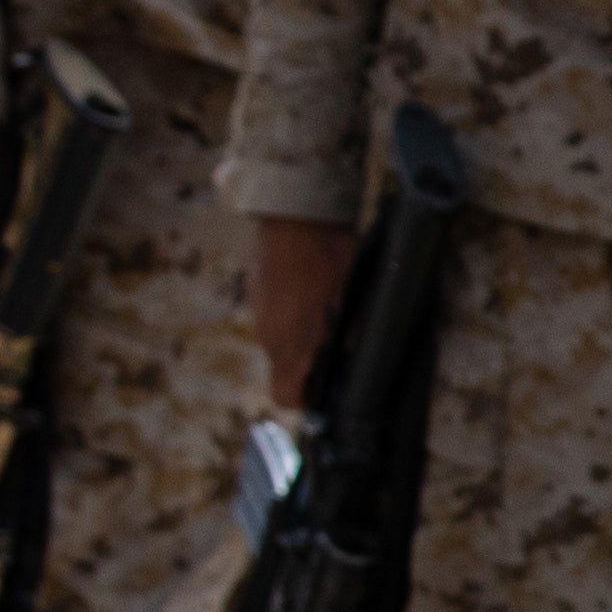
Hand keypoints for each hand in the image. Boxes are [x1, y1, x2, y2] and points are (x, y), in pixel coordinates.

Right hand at [251, 216, 354, 412]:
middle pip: (287, 364)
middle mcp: (268, 335)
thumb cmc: (331, 258)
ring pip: (281, 336)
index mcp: (292, 345)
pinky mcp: (254, 290)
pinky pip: (274, 312)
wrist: (296, 213)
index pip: (286, 395)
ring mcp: (258, 311)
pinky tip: (313, 286)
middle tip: (339, 337)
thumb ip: (351, 339)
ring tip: (329, 305)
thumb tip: (357, 362)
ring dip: (303, 329)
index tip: (325, 386)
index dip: (306, 397)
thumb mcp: (356, 303)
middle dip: (312, 357)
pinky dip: (291, 308)